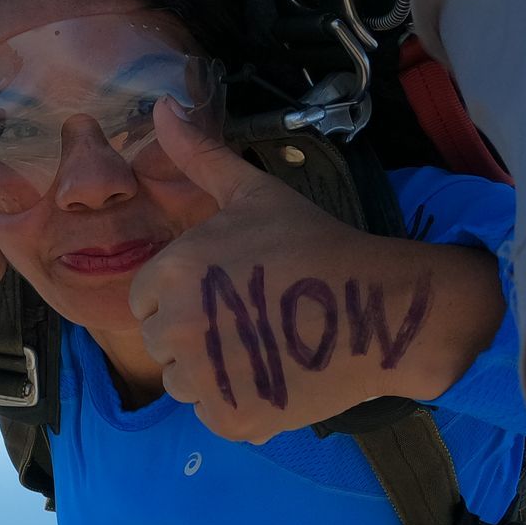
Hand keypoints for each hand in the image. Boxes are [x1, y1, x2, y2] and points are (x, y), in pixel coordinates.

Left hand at [130, 102, 497, 442]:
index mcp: (172, 271)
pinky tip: (274, 376)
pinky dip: (238, 404)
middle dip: (196, 335)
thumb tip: (160, 106)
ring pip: (183, 383)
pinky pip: (212, 415)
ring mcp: (204, 377)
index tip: (227, 291)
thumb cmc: (315, 244)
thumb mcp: (253, 193)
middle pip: (162, 344)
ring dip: (213, 373)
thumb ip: (199, 154)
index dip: (183, 296)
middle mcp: (177, 326)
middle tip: (251, 320)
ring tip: (263, 347)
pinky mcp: (232, 418)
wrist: (381, 308)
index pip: (144, 300)